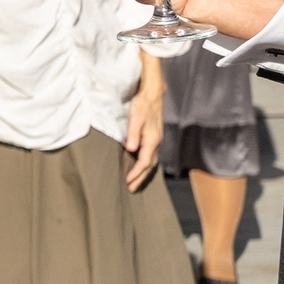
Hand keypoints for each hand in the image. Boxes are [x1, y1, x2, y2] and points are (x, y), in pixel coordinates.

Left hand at [125, 68, 163, 191]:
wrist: (152, 94)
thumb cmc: (142, 104)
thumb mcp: (135, 118)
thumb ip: (133, 134)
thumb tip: (131, 149)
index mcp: (152, 139)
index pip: (144, 161)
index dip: (136, 172)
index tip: (128, 181)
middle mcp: (156, 142)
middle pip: (149, 165)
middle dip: (140, 177)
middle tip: (131, 189)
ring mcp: (156, 140)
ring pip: (151, 161)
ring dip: (143, 172)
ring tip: (134, 182)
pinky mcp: (153, 137)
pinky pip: (150, 155)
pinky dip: (145, 164)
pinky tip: (139, 166)